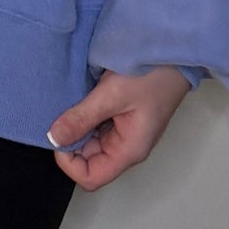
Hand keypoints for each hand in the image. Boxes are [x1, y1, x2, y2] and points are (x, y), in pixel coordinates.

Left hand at [46, 67, 190, 190]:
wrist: (174, 52)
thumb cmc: (153, 74)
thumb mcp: (112, 94)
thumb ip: (81, 117)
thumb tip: (53, 137)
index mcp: (129, 150)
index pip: (91, 177)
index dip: (69, 163)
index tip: (58, 135)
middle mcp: (127, 146)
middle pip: (88, 160)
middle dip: (71, 141)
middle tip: (62, 113)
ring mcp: (126, 132)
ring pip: (91, 142)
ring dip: (77, 127)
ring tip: (72, 103)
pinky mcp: (123, 117)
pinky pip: (97, 125)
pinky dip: (85, 115)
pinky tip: (82, 98)